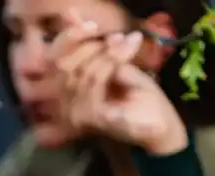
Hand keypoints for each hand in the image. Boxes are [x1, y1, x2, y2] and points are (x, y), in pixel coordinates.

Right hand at [52, 15, 186, 154]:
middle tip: (118, 38)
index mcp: (67, 91)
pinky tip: (127, 50)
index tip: (92, 24)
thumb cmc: (138, 96)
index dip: (68, 37)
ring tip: (127, 43)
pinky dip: (111, 62)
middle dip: (91, 45)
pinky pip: (94, 82)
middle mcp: (66, 105)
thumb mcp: (112, 61)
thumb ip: (90, 41)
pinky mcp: (91, 117)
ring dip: (107, 53)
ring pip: (81, 72)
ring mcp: (76, 113)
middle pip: (62, 65)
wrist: (160, 124)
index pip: (53, 60)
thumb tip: (70, 13)